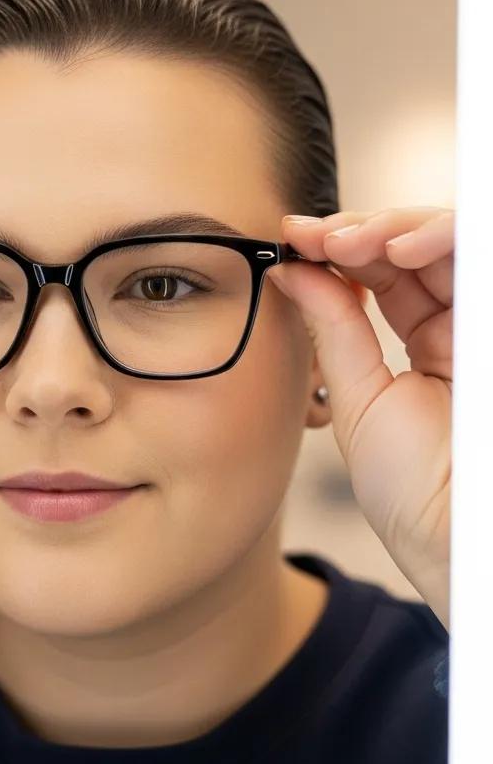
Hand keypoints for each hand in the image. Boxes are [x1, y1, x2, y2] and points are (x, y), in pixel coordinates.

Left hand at [270, 208, 452, 628]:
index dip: (337, 251)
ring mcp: (484, 323)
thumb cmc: (413, 488)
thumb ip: (334, 329)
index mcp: (422, 348)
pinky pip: (480, 256)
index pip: (382, 277)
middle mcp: (461, 327)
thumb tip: (292, 270)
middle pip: (414, 249)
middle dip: (359, 231)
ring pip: (451, 242)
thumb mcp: (359, 398)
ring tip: (348, 242)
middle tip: (314, 237)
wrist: (457, 536)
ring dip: (393, 227)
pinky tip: (398, 249)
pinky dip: (442, 238)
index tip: (290, 241)